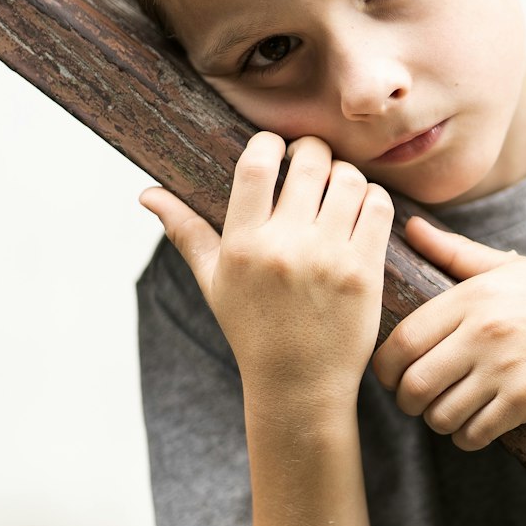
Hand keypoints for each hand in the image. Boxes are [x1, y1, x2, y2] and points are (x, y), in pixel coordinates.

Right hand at [139, 132, 395, 423]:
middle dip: (312, 151)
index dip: (269, 142)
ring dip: (345, 174)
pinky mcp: (365, 272)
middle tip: (311, 162)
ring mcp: (329, 258)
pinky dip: (372, 198)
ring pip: (349, 179)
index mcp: (244, 245)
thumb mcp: (213, 282)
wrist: (299, 384)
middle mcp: (285, 247)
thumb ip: (185, 231)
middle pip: (311, 161)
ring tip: (336, 187)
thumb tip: (147, 193)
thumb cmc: (252, 330)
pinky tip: (361, 208)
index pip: (257, 164)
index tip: (275, 148)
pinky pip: (378, 208)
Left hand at [372, 217, 525, 449]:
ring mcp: (505, 368)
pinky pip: (474, 433)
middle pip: (412, 384)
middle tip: (418, 401)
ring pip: (440, 415)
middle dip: (406, 402)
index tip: (394, 376)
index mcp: (473, 297)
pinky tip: (479, 424)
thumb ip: (454, 252)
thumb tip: (410, 227)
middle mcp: (484, 331)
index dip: (386, 368)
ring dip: (438, 421)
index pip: (401, 341)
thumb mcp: (510, 268)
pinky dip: (467, 436)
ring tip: (450, 412)